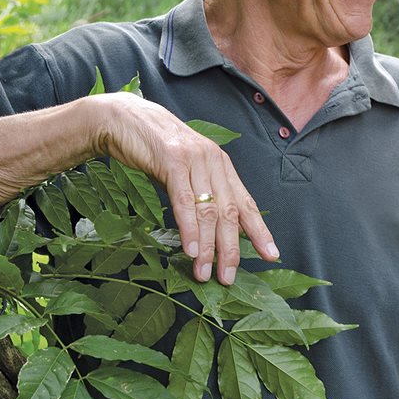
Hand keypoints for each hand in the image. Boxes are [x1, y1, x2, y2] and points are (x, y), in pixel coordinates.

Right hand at [92, 94, 278, 284]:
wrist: (125, 119)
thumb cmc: (155, 149)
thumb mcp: (186, 171)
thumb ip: (201, 194)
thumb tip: (212, 231)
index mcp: (221, 165)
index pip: (246, 203)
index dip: (259, 231)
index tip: (272, 255)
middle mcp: (214, 161)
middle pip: (230, 213)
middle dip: (231, 249)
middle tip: (229, 278)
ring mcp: (195, 160)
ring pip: (209, 211)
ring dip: (208, 247)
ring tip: (205, 273)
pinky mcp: (173, 160)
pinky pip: (185, 201)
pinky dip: (190, 228)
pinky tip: (191, 249)